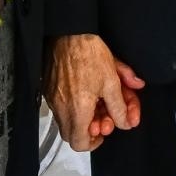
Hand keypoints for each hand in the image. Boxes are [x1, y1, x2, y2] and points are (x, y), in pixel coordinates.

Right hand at [44, 34, 138, 152]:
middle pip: (72, 133)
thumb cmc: (89, 53)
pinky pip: (60, 106)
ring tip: (97, 101)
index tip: (103, 131)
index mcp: (78, 109)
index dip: (93, 143)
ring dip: (83, 116)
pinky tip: (85, 92)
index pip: (79, 143)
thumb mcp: (112, 81)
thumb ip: (120, 106)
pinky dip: (73, 105)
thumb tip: (126, 121)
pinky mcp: (49, 89)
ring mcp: (53, 98)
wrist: (69, 32)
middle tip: (103, 116)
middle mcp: (61, 107)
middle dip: (90, 129)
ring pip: (67, 119)